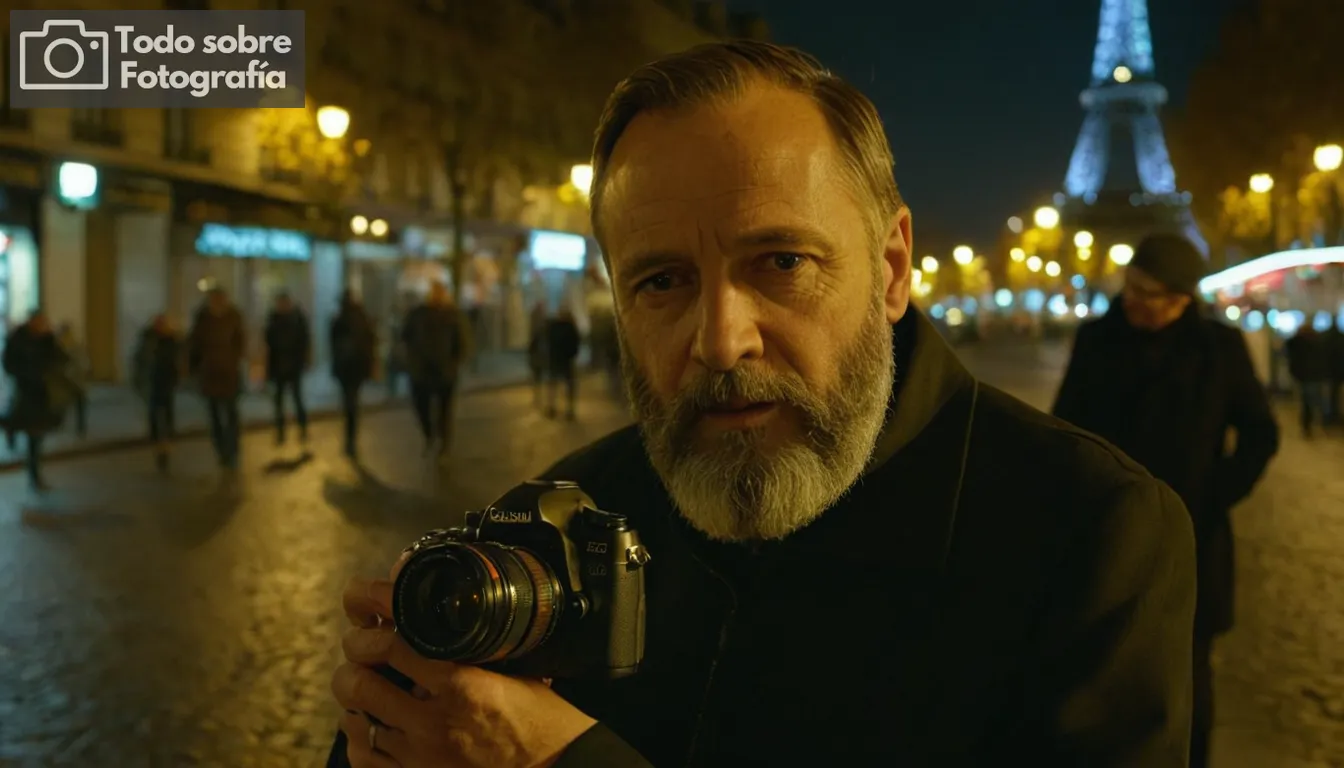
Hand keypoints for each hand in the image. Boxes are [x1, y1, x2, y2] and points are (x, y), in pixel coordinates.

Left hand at [334, 571, 594, 767]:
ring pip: (356, 722)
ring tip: (365, 688)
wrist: (557, 765)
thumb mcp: (514, 668)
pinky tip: (368, 725)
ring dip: (356, 700)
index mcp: (462, 684)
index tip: (367, 623)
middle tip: (360, 656)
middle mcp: (435, 722)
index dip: (369, 631)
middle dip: (352, 664)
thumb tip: (433, 599)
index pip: (391, 645)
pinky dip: (359, 738)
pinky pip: (365, 758)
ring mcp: (422, 757)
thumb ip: (472, 640)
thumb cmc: (539, 716)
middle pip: (359, 685)